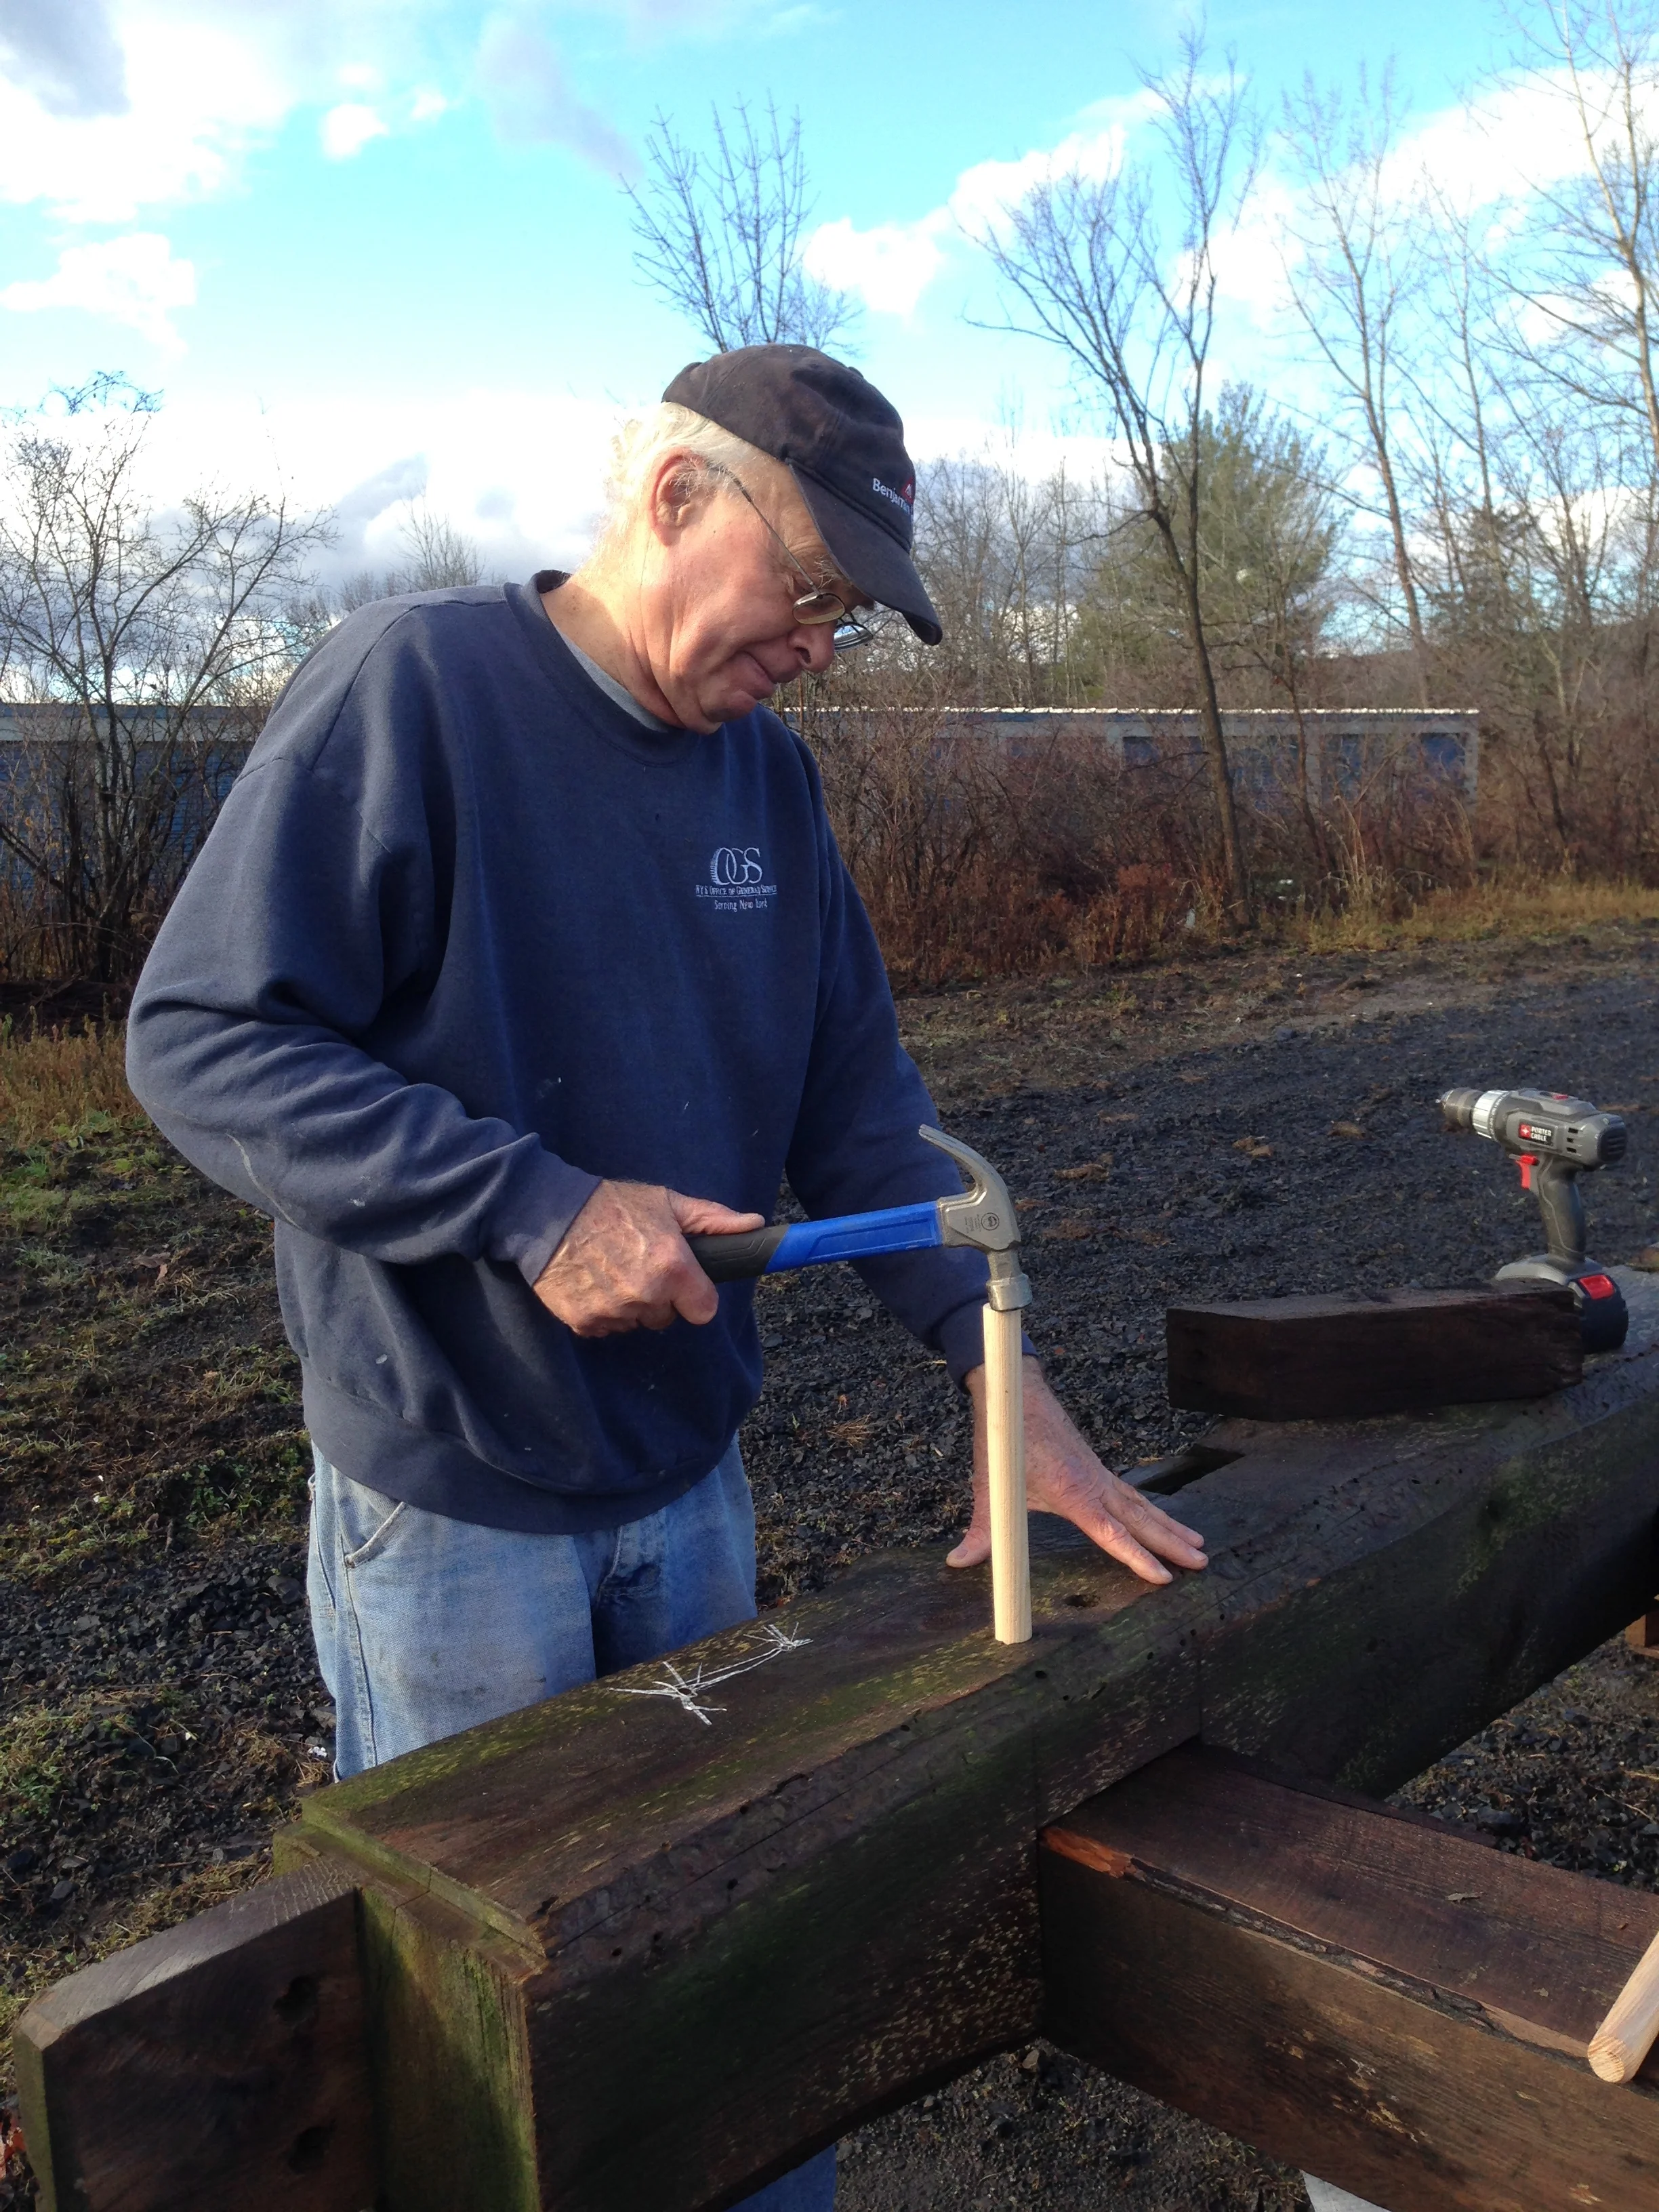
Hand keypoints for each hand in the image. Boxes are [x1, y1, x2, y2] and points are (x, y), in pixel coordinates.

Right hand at [533, 1181, 763, 1336]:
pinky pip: (606, 1328)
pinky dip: (602, 1311)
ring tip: (612, 1269)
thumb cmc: (611, 1204)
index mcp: (672, 1267)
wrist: (546, 1212)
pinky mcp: (584, 1322)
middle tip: (638, 1264)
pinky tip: (593, 1282)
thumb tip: (755, 1226)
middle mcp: (646, 1294)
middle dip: (659, 1297)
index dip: (694, 1295)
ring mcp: (613, 1312)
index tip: (682, 1280)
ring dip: (630, 1305)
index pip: (704, 1310)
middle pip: (667, 1318)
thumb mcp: (667, 1203)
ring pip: (637, 1323)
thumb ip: (713, 1220)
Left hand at [951, 1358, 1207, 1585]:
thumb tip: (957, 1562)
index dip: (1137, 1556)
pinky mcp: (1095, 1467)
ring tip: (1199, 1546)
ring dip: (1170, 1526)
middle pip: (1140, 1519)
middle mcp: (1093, 1482)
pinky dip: (1151, 1508)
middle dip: (1172, 1543)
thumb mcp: (990, 1487)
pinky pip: (1130, 1493)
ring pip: (1141, 1504)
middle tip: (1202, 1564)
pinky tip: (1163, 1520)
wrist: (1015, 1392)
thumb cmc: (1004, 1440)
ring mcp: (1098, 1473)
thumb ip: (980, 1530)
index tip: (1164, 1577)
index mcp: (1072, 1491)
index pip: (1112, 1531)